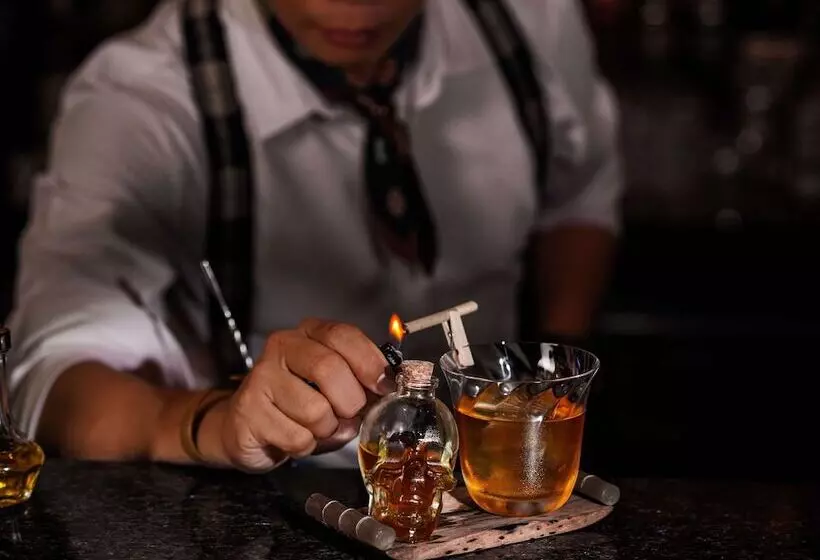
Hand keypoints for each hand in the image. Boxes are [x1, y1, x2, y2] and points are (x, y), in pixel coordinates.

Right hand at [219, 319, 391, 471]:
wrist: (248, 425)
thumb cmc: (300, 401)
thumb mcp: (334, 383)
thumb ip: (360, 380)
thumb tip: (386, 388)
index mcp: (309, 333)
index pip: (343, 335)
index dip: (370, 362)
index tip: (384, 386)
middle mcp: (283, 347)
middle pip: (329, 368)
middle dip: (350, 401)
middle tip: (349, 413)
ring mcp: (261, 377)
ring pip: (315, 409)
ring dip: (327, 429)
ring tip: (318, 427)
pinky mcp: (249, 411)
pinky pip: (297, 437)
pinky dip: (307, 445)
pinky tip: (297, 438)